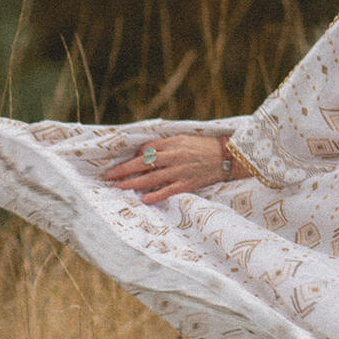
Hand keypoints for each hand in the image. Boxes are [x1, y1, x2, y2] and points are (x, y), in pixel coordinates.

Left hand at [102, 134, 230, 204]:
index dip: (136, 155)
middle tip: (109, 176)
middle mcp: (174, 157)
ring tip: (119, 187)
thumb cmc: (205, 147)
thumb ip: (167, 144)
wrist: (228, 157)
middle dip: (124, 169)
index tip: (129, 162)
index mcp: (173, 143)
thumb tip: (146, 152)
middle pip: (143, 163)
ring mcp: (180, 171)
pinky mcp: (188, 184)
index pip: (147, 149)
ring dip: (133, 183)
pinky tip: (143, 199)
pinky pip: (167, 191)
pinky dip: (155, 195)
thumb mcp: (185, 139)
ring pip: (151, 178)